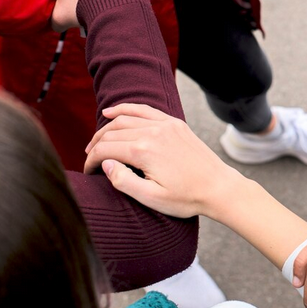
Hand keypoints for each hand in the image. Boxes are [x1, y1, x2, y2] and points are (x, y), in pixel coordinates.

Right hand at [83, 103, 242, 217]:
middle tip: (89, 160)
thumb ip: (123, 181)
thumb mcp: (151, 198)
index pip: (105, 149)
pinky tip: (111, 112)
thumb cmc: (186, 198)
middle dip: (96, 146)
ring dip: (107, 128)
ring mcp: (165, 125)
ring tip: (96, 142)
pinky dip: (126, 109)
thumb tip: (105, 163)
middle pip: (112, 133)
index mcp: (144, 151)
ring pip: (125, 119)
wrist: (218, 187)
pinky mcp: (175, 123)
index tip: (88, 173)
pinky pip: (145, 110)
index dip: (91, 161)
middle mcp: (153, 132)